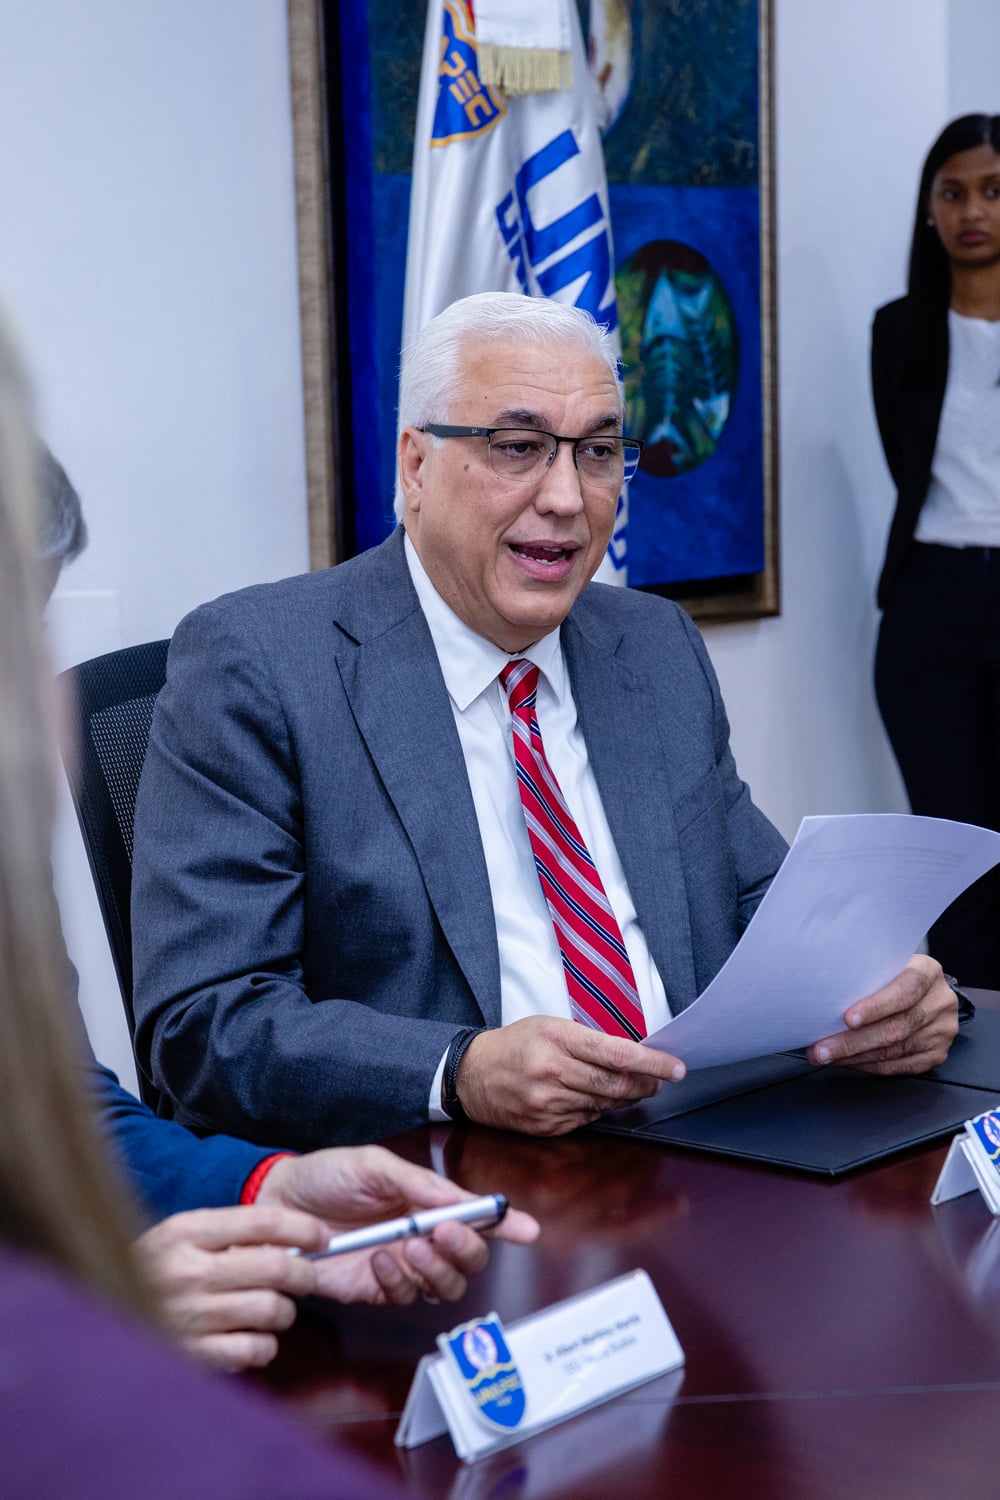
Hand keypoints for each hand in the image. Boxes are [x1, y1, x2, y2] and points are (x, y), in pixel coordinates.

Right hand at [134, 1204, 325, 1371]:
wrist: (98, 1317)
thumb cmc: (151, 1273)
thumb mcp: (178, 1238)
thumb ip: (225, 1234)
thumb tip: (289, 1237)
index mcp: (185, 1233)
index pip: (261, 1221)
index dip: (301, 1227)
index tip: (320, 1235)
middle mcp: (188, 1272)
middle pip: (276, 1268)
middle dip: (304, 1273)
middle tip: (307, 1276)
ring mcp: (190, 1316)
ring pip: (271, 1310)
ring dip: (284, 1311)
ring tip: (274, 1308)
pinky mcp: (192, 1355)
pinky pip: (254, 1349)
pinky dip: (265, 1345)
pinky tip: (254, 1337)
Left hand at [257, 1145, 538, 1304]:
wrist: (278, 1202)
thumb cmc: (327, 1175)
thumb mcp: (374, 1164)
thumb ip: (418, 1183)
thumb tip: (460, 1200)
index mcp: (427, 1202)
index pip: (477, 1217)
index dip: (506, 1225)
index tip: (526, 1230)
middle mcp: (421, 1237)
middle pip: (469, 1260)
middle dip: (465, 1250)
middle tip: (441, 1234)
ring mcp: (400, 1266)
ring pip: (444, 1285)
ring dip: (433, 1268)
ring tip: (406, 1246)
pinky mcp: (374, 1289)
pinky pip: (403, 1296)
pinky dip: (398, 1281)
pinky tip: (378, 1260)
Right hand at [455, 1015, 685, 1133]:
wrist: (470, 1075)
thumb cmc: (514, 1045)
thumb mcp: (549, 1026)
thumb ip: (588, 1040)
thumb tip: (632, 1057)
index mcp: (557, 1038)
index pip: (617, 1053)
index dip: (653, 1063)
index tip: (676, 1068)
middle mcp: (552, 1071)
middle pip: (617, 1085)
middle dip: (646, 1085)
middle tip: (658, 1081)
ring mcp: (548, 1103)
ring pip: (604, 1105)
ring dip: (623, 1099)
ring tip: (626, 1088)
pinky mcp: (545, 1126)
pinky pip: (586, 1120)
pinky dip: (596, 1110)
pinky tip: (590, 1099)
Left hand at [805, 954, 958, 1074]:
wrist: (926, 990)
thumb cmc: (895, 974)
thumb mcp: (887, 964)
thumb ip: (868, 976)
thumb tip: (825, 996)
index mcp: (928, 972)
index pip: (904, 991)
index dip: (876, 1006)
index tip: (848, 1018)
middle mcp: (940, 1002)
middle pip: (896, 1027)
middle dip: (853, 1041)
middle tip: (822, 1049)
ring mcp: (941, 1031)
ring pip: (895, 1050)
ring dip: (855, 1057)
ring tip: (827, 1057)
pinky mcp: (937, 1054)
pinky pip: (900, 1066)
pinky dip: (870, 1066)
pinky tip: (848, 1063)